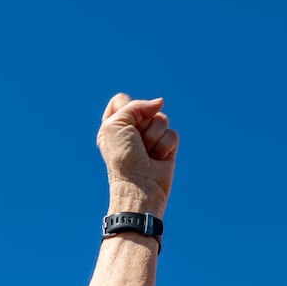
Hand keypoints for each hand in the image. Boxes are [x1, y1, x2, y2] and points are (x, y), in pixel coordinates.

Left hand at [98, 93, 178, 215]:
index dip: (126, 109)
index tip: (123, 127)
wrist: (139, 185)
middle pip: (145, 107)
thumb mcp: (117, 124)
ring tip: (147, 153)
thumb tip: (160, 102)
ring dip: (154, 137)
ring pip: (161, 119)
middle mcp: (132, 129)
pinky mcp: (167, 147)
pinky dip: (165, 147)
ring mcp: (151, 137)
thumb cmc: (123, 157)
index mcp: (114, 124)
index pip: (122, 100)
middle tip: (136, 143)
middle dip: (142, 124)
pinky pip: (172, 134)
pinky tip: (157, 159)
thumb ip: (136, 106)